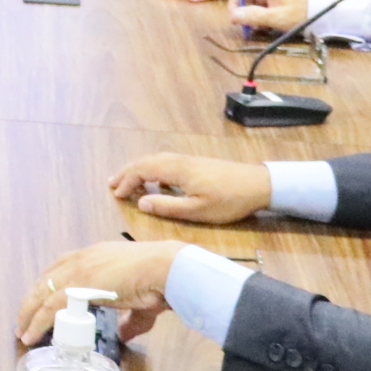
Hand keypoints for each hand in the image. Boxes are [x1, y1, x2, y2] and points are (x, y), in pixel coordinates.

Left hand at [16, 240, 175, 347]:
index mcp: (96, 255)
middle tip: (24, 319)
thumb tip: (123, 335)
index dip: (49, 284)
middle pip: (46, 279)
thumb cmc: (160, 282)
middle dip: (33, 300)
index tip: (41, 300)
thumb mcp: (140, 302)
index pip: (62, 266)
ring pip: (42, 293)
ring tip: (22, 331)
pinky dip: (38, 322)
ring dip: (29, 313)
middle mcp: (82, 258)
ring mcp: (79, 270)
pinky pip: (50, 307)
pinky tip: (31, 335)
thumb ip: (129, 320)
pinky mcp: (78, 286)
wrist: (166, 270)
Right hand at [106, 152, 272, 225]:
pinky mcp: (196, 164)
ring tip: (127, 180)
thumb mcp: (198, 211)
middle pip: (146, 161)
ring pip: (156, 159)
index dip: (127, 182)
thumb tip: (141, 203)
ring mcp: (189, 160)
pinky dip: (151, 168)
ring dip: (138, 168)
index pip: (143, 170)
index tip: (116, 195)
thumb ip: (168, 207)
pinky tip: (153, 178)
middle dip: (126, 172)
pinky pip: (165, 161)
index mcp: (177, 170)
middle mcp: (180, 161)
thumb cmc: (229, 200)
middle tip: (112, 184)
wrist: (259, 184)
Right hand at [225, 0, 312, 33]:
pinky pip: (256, 5)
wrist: (317, 14)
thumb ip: (255, 16)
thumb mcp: (277, 18)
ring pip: (248, 1)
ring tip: (257, 27)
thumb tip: (232, 16)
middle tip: (246, 26)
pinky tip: (263, 24)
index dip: (233, 4)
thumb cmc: (299, 15)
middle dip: (241, 11)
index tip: (235, 20)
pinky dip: (256, 15)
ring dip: (249, 15)